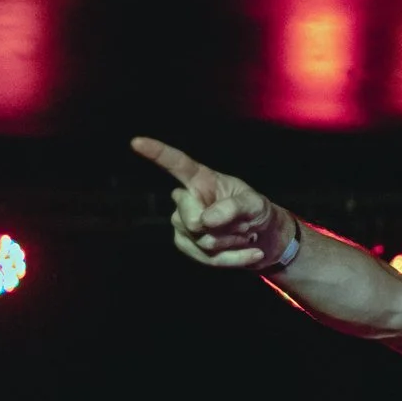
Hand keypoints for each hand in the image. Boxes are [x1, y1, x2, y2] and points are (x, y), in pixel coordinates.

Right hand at [132, 137, 293, 270]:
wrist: (264, 238)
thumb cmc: (256, 211)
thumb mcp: (255, 204)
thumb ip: (233, 208)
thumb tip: (205, 220)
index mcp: (201, 179)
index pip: (178, 164)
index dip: (157, 153)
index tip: (137, 142)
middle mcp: (187, 199)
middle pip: (190, 219)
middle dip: (221, 227)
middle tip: (244, 223)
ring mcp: (182, 224)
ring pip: (201, 240)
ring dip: (231, 241)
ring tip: (245, 234)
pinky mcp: (187, 245)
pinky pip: (207, 258)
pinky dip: (234, 259)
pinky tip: (253, 253)